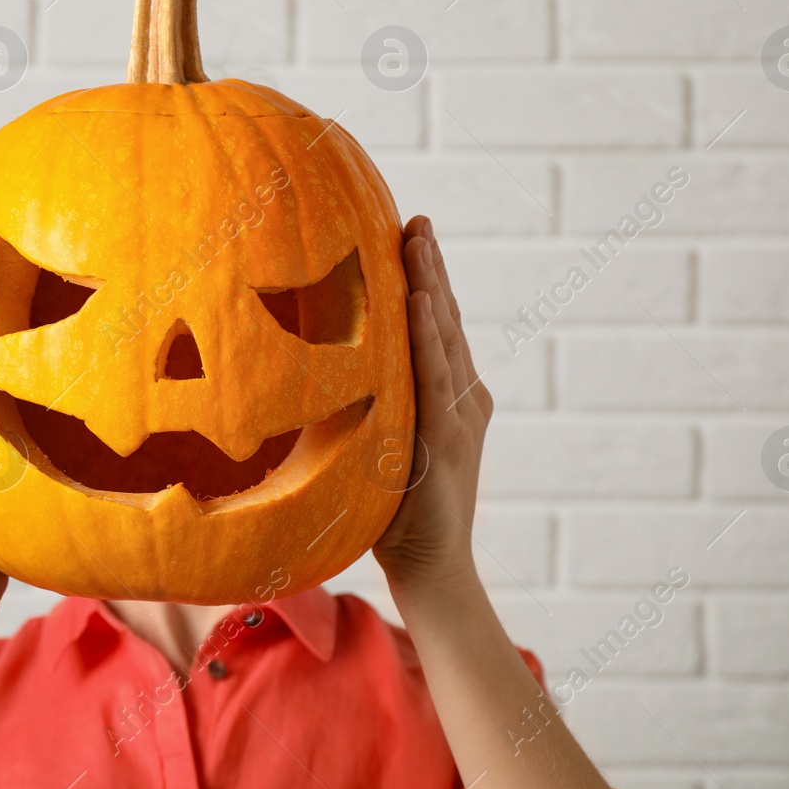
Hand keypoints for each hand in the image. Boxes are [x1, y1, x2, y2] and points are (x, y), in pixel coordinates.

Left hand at [374, 216, 491, 593]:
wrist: (429, 567)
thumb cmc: (396, 512)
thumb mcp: (383, 445)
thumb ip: (371, 409)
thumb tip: (325, 379)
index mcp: (451, 398)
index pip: (437, 328)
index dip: (427, 280)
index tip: (411, 233)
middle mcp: (463, 399)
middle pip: (446, 321)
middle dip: (432, 267)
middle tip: (417, 220)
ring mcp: (459, 417)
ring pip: (444, 338)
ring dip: (431, 285)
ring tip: (419, 240)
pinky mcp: (446, 438)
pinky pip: (436, 377)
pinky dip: (429, 335)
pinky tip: (421, 300)